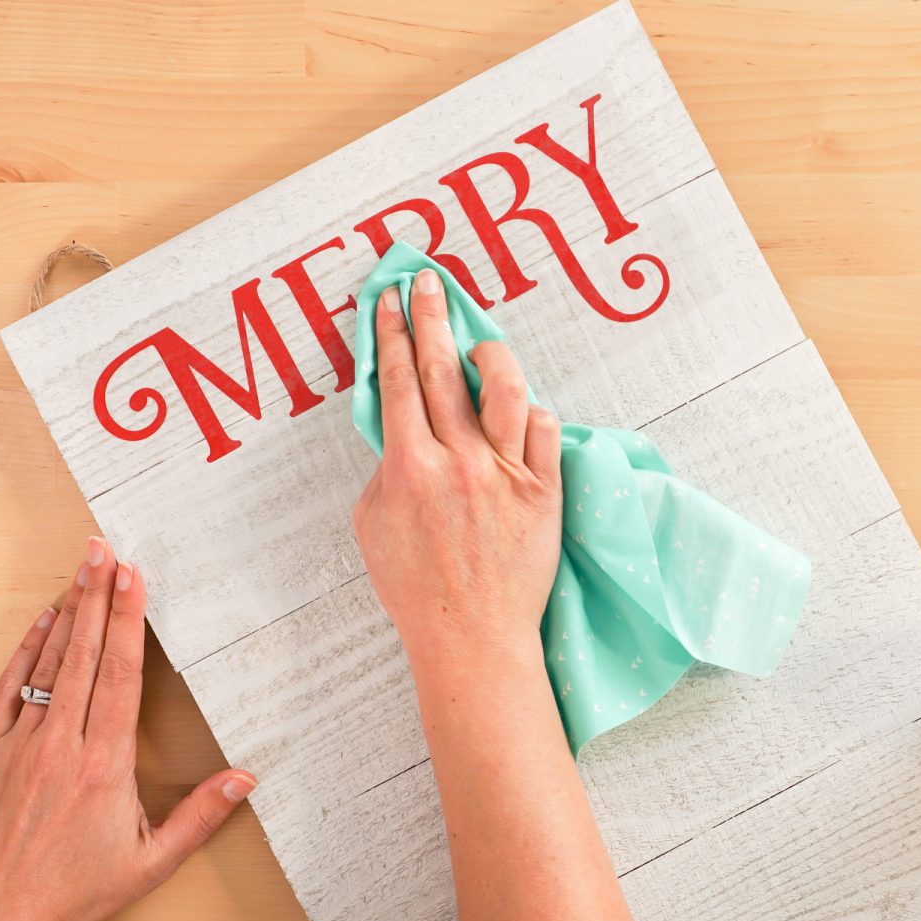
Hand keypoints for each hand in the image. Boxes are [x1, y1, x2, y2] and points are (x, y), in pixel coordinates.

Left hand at [0, 538, 257, 920]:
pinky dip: (26, 651)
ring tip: (81, 568)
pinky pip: (10, 689)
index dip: (128, 621)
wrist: (0, 919)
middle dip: (97, 596)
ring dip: (68, 612)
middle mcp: (62, 745)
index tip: (133, 578)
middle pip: (85, 654)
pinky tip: (42, 622)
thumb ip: (201, 816)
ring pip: (49, 663)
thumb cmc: (77, 891)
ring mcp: (22, 745)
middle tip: (105, 549)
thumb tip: (246, 779)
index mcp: (105, 764)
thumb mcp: (152, 861)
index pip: (121, 675)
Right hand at [352, 267, 562, 666]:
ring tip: (479, 341)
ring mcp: (508, 475)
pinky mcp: (546, 491)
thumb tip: (400, 422)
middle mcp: (461, 463)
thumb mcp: (374, 523)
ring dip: (491, 353)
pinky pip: (546, 429)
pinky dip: (532, 413)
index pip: (399, 380)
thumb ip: (387, 465)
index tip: (388, 300)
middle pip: (445, 369)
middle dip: (430, 317)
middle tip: (425, 282)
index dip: (392, 333)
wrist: (473, 637)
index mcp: (411, 468)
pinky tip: (519, 410)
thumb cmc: (417, 587)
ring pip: (507, 387)